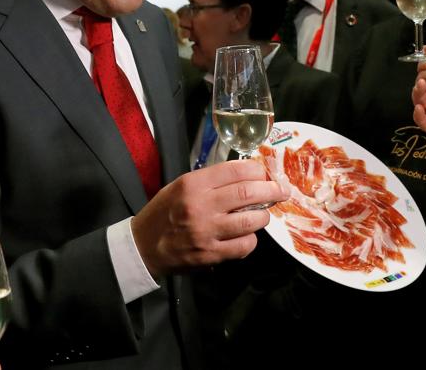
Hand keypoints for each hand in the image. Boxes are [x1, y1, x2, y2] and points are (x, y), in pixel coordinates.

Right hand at [131, 159, 289, 277]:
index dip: (257, 171)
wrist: (143, 246)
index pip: (235, 170)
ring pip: (251, 220)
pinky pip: (244, 245)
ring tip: (262, 215)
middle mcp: (201, 205)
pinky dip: (251, 240)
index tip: (265, 174)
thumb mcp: (180, 186)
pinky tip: (245, 236)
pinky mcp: (211, 254)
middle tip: (282, 191)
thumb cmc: (164, 212)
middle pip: (249, 193)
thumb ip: (211, 181)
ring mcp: (207, 231)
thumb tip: (247, 177)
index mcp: (193, 184)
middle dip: (272, 190)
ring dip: (263, 217)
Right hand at [410, 40, 425, 134]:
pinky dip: (418, 116)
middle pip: (420, 86)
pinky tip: (420, 107)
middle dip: (421, 80)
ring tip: (425, 87)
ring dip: (418, 94)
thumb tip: (425, 48)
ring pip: (419, 102)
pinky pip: (423, 122)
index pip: (424, 72)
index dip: (423, 68)